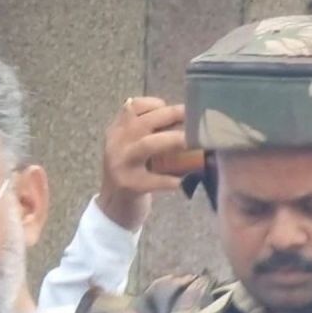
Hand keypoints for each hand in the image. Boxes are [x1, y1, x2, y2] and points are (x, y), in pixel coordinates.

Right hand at [97, 97, 186, 229]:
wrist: (113, 207)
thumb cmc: (132, 173)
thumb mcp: (131, 148)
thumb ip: (148, 132)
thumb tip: (188, 118)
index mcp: (116, 132)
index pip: (132, 107)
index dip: (156, 105)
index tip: (177, 109)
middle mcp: (115, 144)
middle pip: (144, 122)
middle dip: (173, 117)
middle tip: (197, 121)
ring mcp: (120, 165)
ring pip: (147, 144)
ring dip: (174, 140)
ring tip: (193, 143)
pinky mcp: (129, 186)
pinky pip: (153, 180)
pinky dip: (170, 180)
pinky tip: (181, 181)